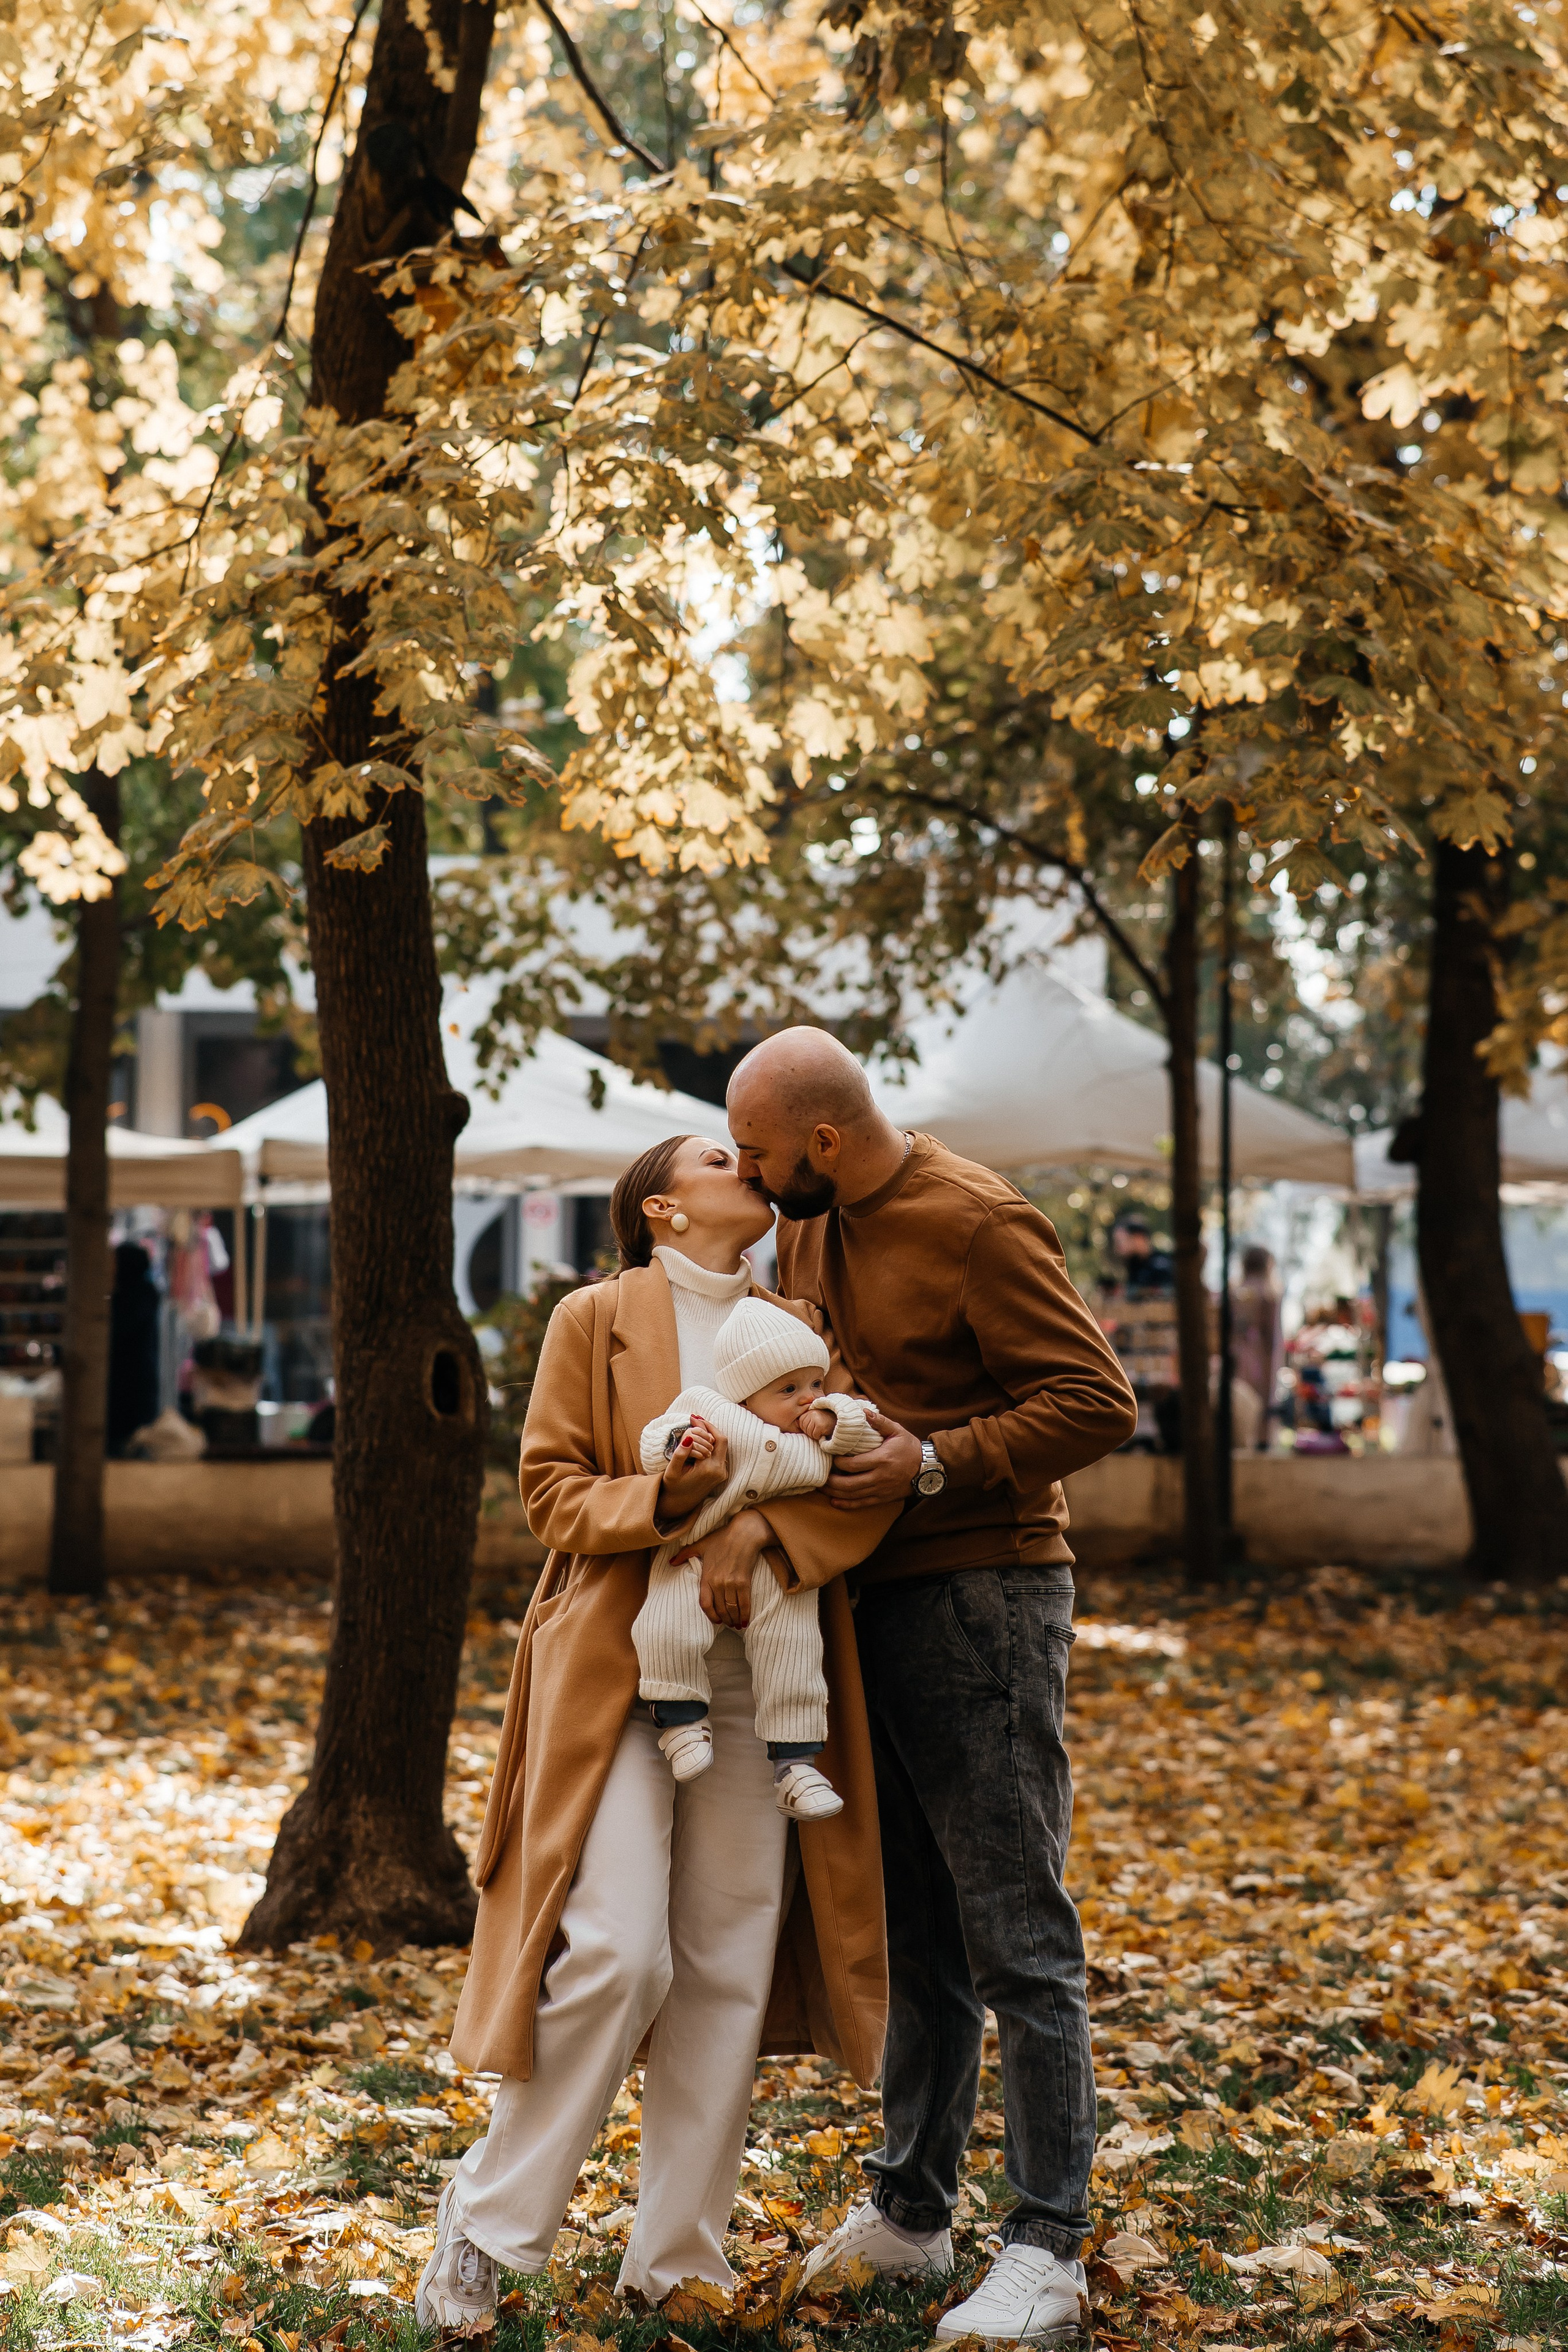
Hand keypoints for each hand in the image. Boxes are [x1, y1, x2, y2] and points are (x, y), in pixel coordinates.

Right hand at [659, 1417, 728, 1510]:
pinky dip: (712, 1444)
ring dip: (711, 1435)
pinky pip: (720, 1453)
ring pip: (722, 1446)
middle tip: (697, 1420)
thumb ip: (680, 1454)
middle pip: (722, 1440)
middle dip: (710, 1428)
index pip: (713, 1439)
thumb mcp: (672, 1471)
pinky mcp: (721, 1474)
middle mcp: (719, 1471)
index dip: (704, 1426)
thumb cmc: (673, 1487)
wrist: (679, 1504)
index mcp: (709, 1469)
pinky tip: (701, 1438)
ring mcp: (722, 1473)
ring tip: (697, 1427)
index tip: (693, 1418)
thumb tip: (689, 1438)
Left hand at [673, 1507, 771, 1628]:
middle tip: (728, 1624)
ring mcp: (731, 1584)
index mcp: (706, 1576)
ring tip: (736, 1624)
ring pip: (732, 1609)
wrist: (744, 1533)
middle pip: (720, 1610)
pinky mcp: (744, 1582)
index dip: (710, 1615)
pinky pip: (745, 1603)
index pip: (705, 1604)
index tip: (715, 1620)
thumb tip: (671, 1562)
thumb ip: (685, 1554)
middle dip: (724, 1620)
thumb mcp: (701, 1545)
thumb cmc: (722, 1538)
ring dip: (734, 1619)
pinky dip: (745, 1614)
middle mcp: (718, 1583)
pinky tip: (745, 1621)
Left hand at [796, 1404, 834, 1440]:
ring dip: (815, 1434)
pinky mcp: (819, 1424)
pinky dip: (819, 1436)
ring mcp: (815, 1418)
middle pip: (804, 1428)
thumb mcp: (815, 1418)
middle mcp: (811, 1413)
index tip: (815, 1426)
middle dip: (811, 1431)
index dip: (807, 1427)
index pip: (801, 1423)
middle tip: (819, 1428)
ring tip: (822, 1429)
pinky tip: (824, 1431)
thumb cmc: (826, 1422)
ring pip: (809, 1432)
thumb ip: (806, 1419)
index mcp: (809, 1411)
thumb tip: (796, 1423)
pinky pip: (814, 1435)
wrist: (839, 1422)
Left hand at [825, 1413, 924, 1508]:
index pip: (853, 1465)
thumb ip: (879, 1421)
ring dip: (834, 1493)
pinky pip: (862, 1504)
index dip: (838, 1463)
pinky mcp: (883, 1498)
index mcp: (881, 1459)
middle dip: (831, 1481)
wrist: (927, 1469)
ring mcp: (881, 1490)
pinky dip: (847, 1504)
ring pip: (853, 1495)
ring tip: (821, 1487)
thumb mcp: (897, 1431)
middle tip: (819, 1475)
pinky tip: (834, 1502)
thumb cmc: (910, 1448)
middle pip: (849, 1483)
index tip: (830, 1457)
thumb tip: (863, 1411)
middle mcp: (880, 1477)